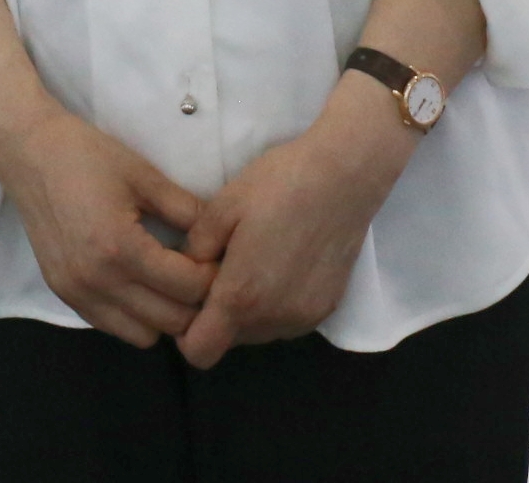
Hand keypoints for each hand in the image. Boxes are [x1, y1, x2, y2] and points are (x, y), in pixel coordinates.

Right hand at [0, 104, 217, 348]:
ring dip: (164, 315)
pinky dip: (134, 315)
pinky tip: (139, 282)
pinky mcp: (63, 295)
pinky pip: (112, 326)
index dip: (213, 276)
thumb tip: (221, 239)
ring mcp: (76, 293)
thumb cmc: (87, 156)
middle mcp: (97, 282)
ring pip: (142, 336)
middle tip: (199, 272)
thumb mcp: (144, 176)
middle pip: (170, 322)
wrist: (28, 153)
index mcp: (120, 249)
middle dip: (194, 301)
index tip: (219, 258)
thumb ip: (187, 211)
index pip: (187, 288)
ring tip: (169, 280)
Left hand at [175, 83, 409, 367]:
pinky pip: (286, 321)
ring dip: (248, 310)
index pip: (199, 352)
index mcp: (241, 297)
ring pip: (259, 332)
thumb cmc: (278, 185)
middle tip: (222, 266)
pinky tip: (282, 263)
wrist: (344, 176)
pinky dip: (276, 304)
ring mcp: (304, 318)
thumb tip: (188, 270)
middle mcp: (274, 319)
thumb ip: (194, 249)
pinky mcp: (327, 309)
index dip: (184, 332)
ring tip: (255, 261)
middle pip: (229, 340)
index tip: (190, 296)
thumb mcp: (221, 207)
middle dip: (217, 314)